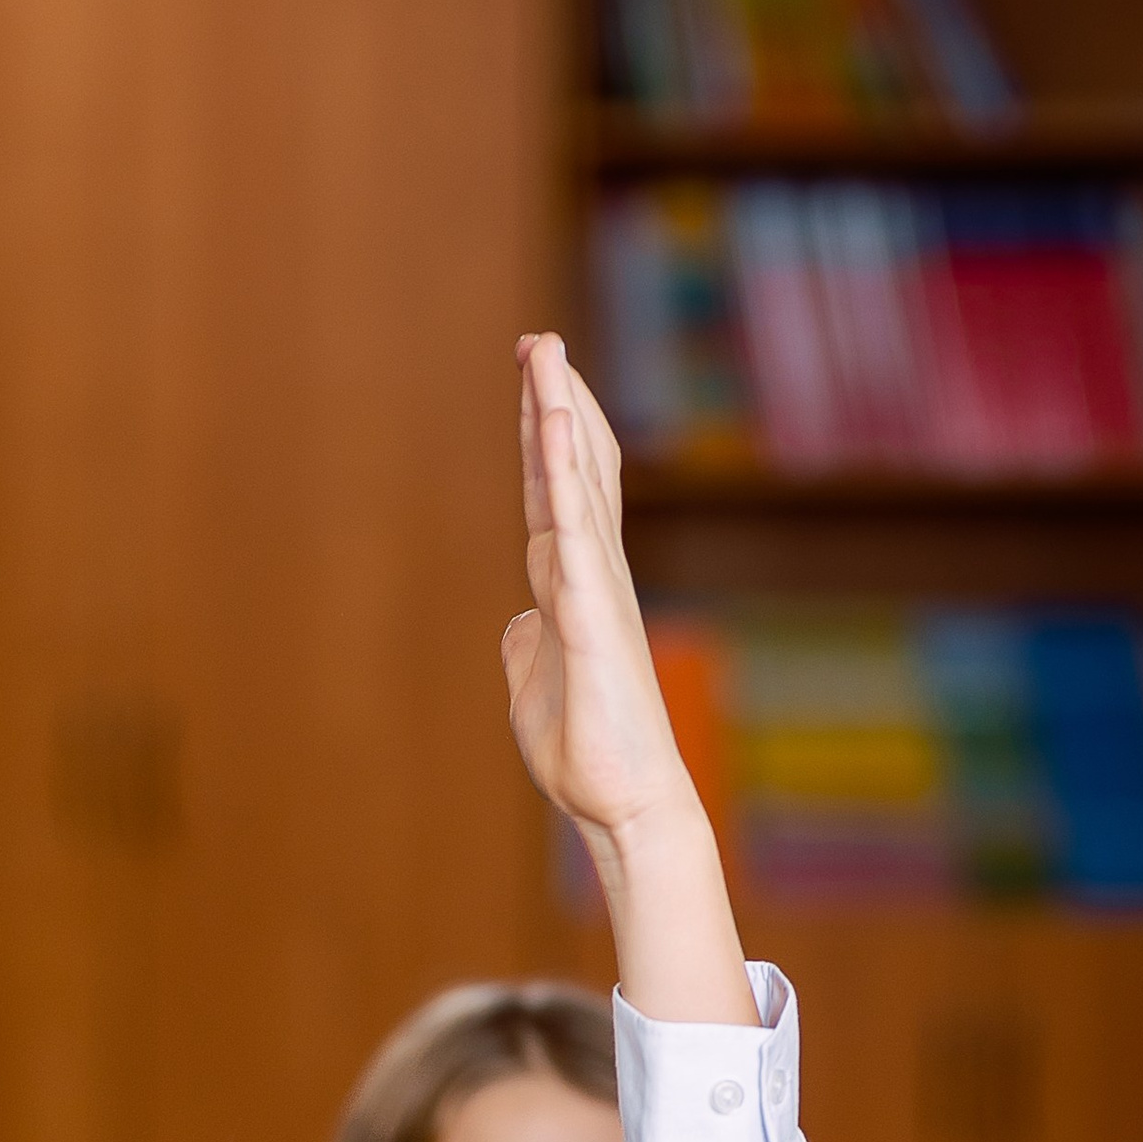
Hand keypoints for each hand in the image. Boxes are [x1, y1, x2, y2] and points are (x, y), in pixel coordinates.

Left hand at [503, 330, 689, 848]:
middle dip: (554, 402)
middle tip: (538, 341)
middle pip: (571, 467)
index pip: (553, 496)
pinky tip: (555, 420)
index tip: (532, 385)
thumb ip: (530, 646)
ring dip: (558, 412)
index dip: (540, 440)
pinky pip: (574, 522)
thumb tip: (521, 623)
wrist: (622, 800)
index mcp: (574, 587)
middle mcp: (591, 572)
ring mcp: (596, 583)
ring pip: (575, 479)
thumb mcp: (536, 687)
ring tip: (544, 351)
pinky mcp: (592, 606)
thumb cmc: (585, 750)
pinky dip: (563, 467)